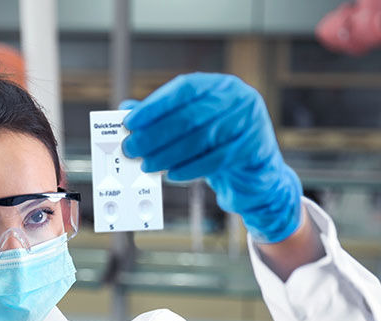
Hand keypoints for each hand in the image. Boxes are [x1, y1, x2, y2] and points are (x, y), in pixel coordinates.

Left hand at [121, 73, 301, 243]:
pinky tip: (172, 175)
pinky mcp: (255, 147)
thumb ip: (161, 116)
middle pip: (190, 116)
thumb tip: (124, 109)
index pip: (183, 89)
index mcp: (220, 85)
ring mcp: (251, 121)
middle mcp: (239, 97)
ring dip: (168, 155)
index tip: (129, 123)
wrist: (255, 171)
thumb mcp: (192, 127)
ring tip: (147, 165)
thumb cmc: (217, 144)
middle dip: (155, 135)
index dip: (154, 106)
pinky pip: (216, 159)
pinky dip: (190, 168)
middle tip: (131, 149)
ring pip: (201, 139)